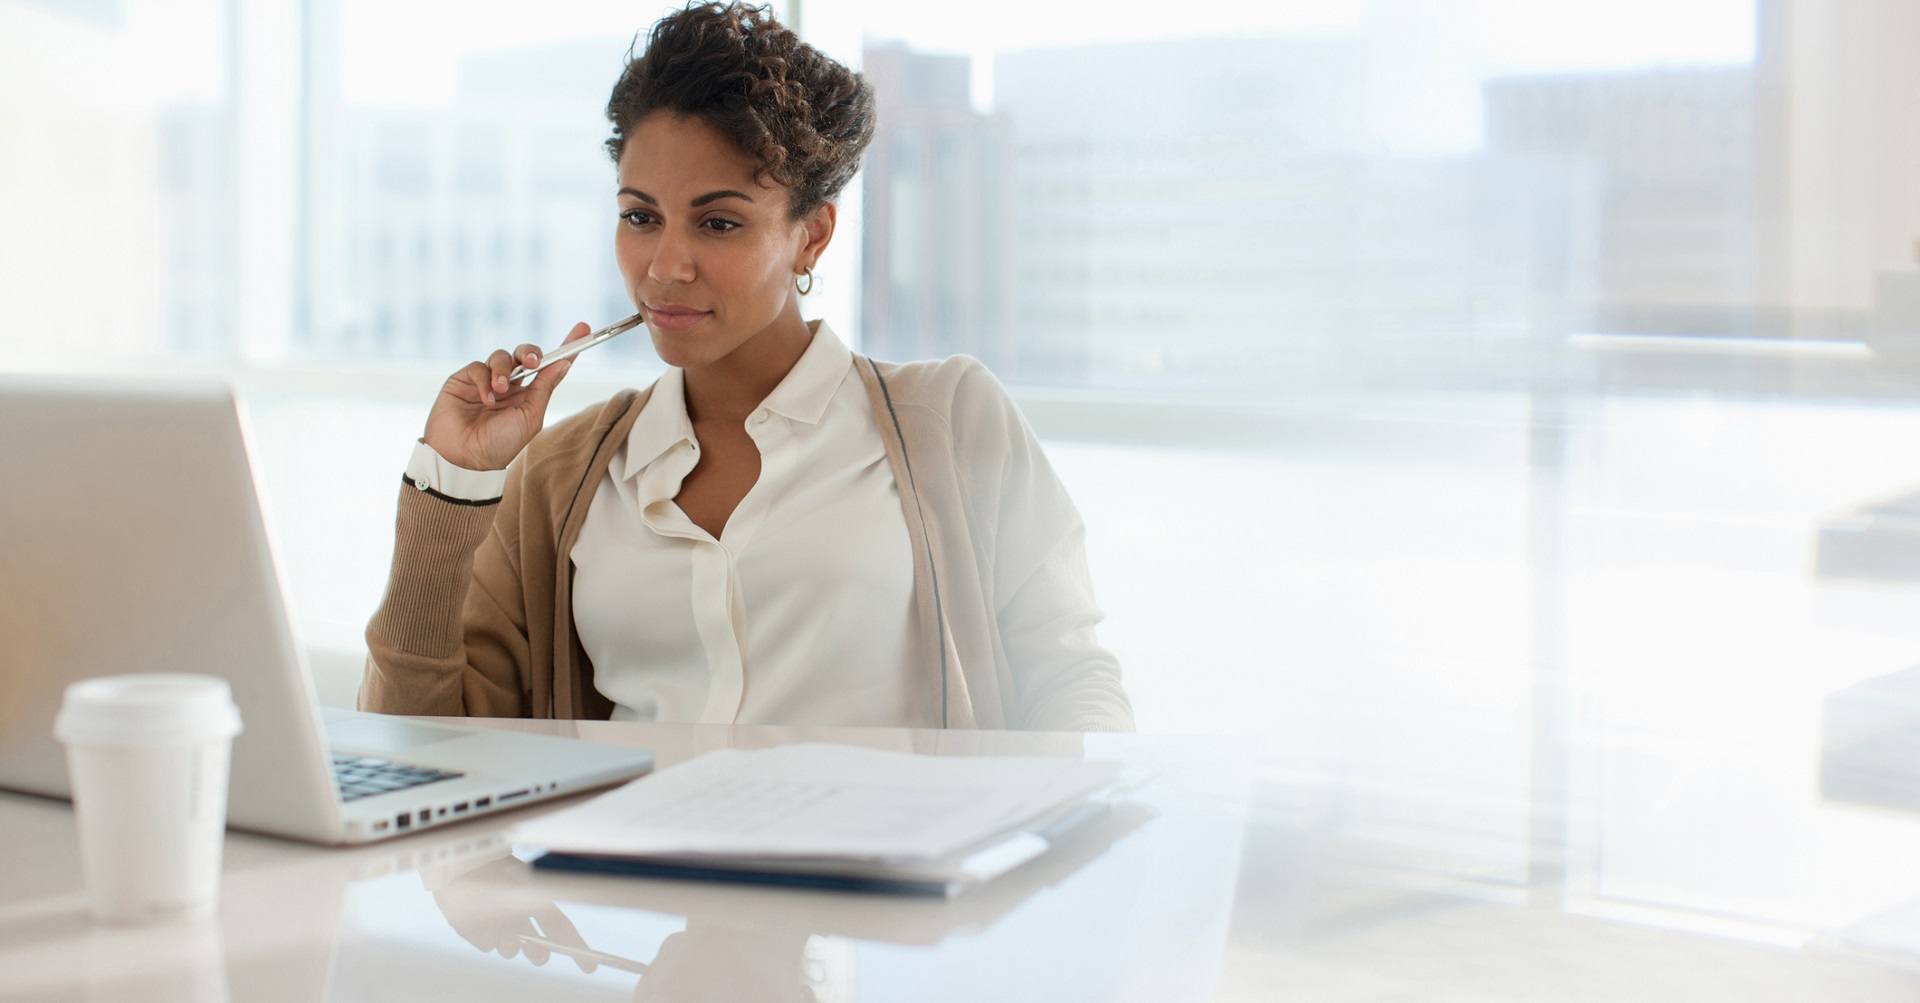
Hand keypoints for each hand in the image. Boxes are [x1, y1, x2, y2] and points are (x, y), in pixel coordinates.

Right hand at [423, 323, 592, 470]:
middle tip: (531, 361)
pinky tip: (486, 399)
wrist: (465, 458)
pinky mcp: (464, 380)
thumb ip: (544, 389)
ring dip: (503, 370)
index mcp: (530, 395)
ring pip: (501, 356)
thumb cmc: (500, 444)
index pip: (550, 366)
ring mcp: (487, 381)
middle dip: (530, 352)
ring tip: (501, 390)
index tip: (583, 329)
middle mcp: (510, 385)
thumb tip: (563, 363)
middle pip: (525, 354)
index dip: (567, 348)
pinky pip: (479, 367)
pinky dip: (484, 380)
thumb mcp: (530, 417)